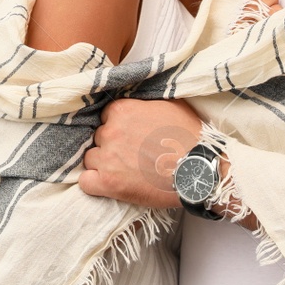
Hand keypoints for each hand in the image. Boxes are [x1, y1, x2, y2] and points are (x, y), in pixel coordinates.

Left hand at [79, 99, 201, 207]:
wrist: (198, 169)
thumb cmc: (190, 137)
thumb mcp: (170, 105)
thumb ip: (146, 102)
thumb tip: (140, 100)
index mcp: (122, 110)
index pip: (106, 117)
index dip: (118, 127)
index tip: (129, 136)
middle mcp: (110, 132)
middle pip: (99, 138)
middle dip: (111, 146)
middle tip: (132, 155)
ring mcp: (107, 158)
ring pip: (91, 159)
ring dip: (103, 165)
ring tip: (125, 171)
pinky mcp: (108, 183)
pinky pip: (86, 182)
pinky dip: (94, 184)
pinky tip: (109, 184)